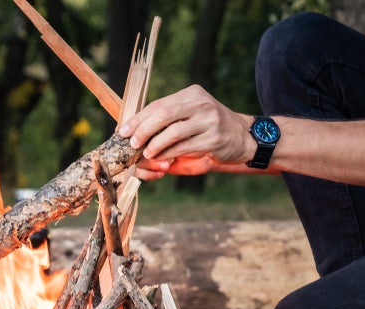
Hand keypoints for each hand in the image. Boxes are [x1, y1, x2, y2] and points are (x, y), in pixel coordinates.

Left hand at [119, 85, 253, 179]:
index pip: (159, 104)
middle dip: (144, 130)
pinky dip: (169, 154)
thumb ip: (167, 122)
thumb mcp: (189, 116)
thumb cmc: (207, 128)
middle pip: (164, 114)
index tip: (123, 131)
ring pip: (174, 132)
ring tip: (146, 153)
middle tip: (132, 144)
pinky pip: (184, 147)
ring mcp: (209, 120)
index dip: (138, 118)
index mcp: (191, 94)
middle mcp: (201, 103)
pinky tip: (161, 158)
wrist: (241, 137)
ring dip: (156, 145)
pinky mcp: (214, 139)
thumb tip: (134, 134)